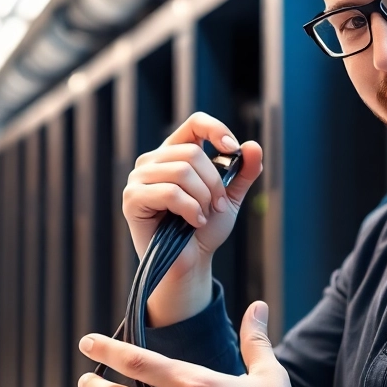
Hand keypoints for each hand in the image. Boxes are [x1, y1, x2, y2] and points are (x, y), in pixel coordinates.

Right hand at [123, 112, 262, 325]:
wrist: (191, 263)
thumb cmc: (204, 229)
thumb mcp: (230, 197)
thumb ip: (243, 172)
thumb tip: (253, 146)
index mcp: (174, 153)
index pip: (194, 123)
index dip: (216, 130)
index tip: (232, 149)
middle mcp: (153, 161)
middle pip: (191, 153)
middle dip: (214, 183)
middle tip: (218, 206)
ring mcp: (139, 179)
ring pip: (182, 172)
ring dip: (202, 198)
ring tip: (203, 216)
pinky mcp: (132, 199)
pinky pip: (170, 192)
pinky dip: (190, 209)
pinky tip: (193, 222)